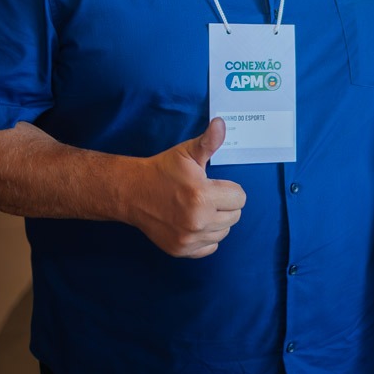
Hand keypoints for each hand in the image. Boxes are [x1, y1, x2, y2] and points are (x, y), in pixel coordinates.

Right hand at [128, 118, 245, 258]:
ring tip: (199, 207)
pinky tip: (194, 222)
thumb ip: (209, 141)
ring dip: (217, 220)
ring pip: (224, 232)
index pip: (240, 198)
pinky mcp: (181, 250)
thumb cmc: (163, 170)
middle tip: (206, 195)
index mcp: (202, 196)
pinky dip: (206, 236)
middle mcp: (197, 221)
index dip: (229, 188)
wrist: (133, 192)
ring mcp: (189, 238)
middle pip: (235, 215)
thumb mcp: (187, 152)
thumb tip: (221, 123)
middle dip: (224, 204)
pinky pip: (210, 246)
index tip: (213, 184)